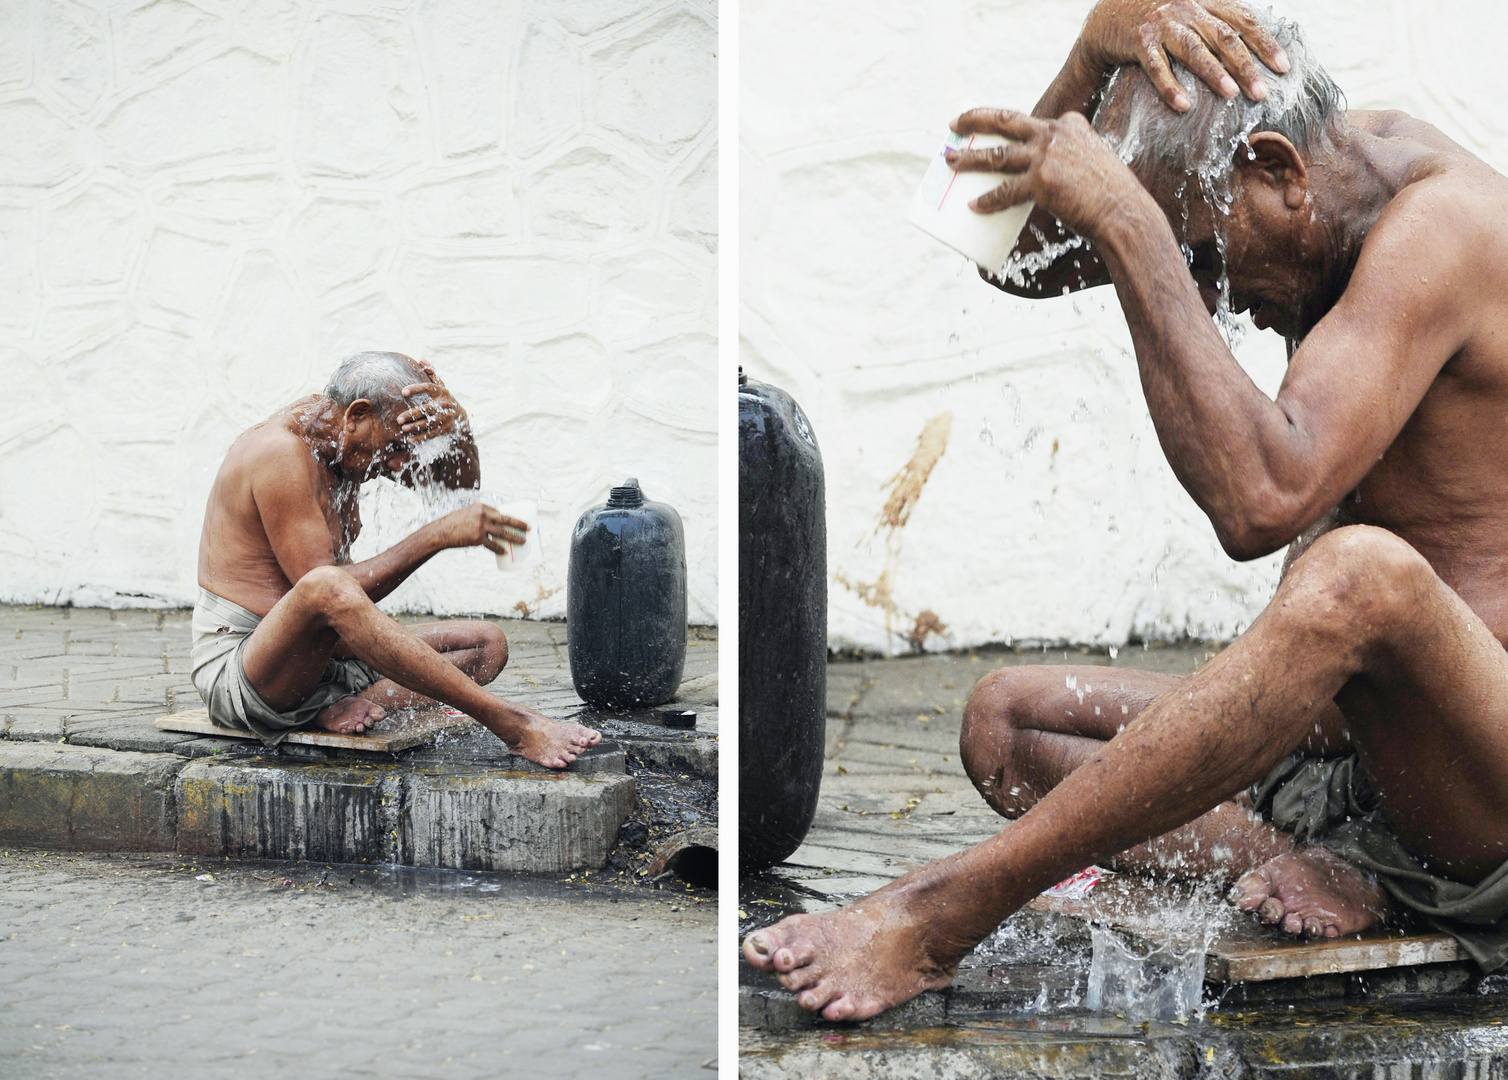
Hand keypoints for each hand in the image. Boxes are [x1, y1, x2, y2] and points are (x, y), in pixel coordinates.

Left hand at [396, 364, 467, 442]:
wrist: (461, 417)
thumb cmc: (444, 399)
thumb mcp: (441, 386)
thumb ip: (431, 373)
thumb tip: (422, 359)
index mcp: (441, 392)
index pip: (428, 387)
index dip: (416, 389)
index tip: (403, 392)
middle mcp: (445, 404)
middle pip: (427, 409)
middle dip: (413, 414)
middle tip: (398, 418)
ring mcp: (447, 417)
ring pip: (429, 423)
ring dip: (416, 427)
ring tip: (403, 428)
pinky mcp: (446, 429)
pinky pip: (432, 434)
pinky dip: (421, 437)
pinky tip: (410, 439)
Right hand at [433, 502, 528, 553]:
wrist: (442, 532)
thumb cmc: (455, 523)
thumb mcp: (468, 513)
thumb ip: (480, 516)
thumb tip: (494, 523)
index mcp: (481, 506)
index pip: (499, 511)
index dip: (509, 517)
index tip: (518, 521)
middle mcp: (482, 515)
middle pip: (506, 519)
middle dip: (519, 524)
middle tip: (529, 528)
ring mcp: (480, 527)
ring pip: (502, 533)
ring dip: (514, 538)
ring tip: (523, 541)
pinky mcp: (477, 538)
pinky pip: (492, 545)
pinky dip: (499, 549)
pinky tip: (505, 551)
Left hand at [947, 109, 1144, 240]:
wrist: (1124, 212)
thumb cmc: (1111, 195)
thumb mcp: (1093, 162)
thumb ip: (1070, 158)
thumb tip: (1048, 176)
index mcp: (1070, 124)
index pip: (1032, 121)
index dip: (1008, 124)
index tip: (990, 124)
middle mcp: (1056, 134)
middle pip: (1005, 120)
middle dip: (975, 119)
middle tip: (954, 123)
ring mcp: (1047, 156)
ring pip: (997, 155)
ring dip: (969, 159)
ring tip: (949, 162)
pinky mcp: (1041, 181)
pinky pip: (1005, 192)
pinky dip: (988, 201)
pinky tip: (974, 206)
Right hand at [1077, 0, 1289, 110]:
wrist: (1107, 15)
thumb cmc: (1157, 19)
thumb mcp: (1191, 11)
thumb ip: (1218, 22)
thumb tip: (1253, 46)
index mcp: (1206, 2)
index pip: (1243, 21)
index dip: (1265, 43)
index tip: (1284, 68)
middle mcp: (1187, 9)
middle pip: (1223, 37)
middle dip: (1245, 65)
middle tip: (1263, 92)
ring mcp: (1163, 25)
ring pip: (1194, 50)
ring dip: (1214, 73)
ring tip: (1232, 95)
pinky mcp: (1139, 42)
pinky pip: (1156, 67)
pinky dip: (1170, 86)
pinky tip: (1183, 105)